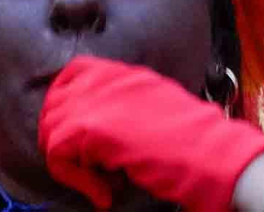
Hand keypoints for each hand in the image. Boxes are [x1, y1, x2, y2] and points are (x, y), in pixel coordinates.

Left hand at [39, 57, 263, 211]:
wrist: (212, 152)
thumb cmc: (196, 140)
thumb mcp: (156, 107)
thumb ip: (127, 107)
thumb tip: (97, 133)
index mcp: (126, 74)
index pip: (74, 70)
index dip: (64, 101)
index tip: (76, 135)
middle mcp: (109, 79)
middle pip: (54, 101)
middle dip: (61, 139)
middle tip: (86, 168)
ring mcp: (99, 99)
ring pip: (52, 129)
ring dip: (70, 163)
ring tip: (100, 182)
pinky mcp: (92, 126)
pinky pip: (58, 153)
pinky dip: (76, 180)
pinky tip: (104, 193)